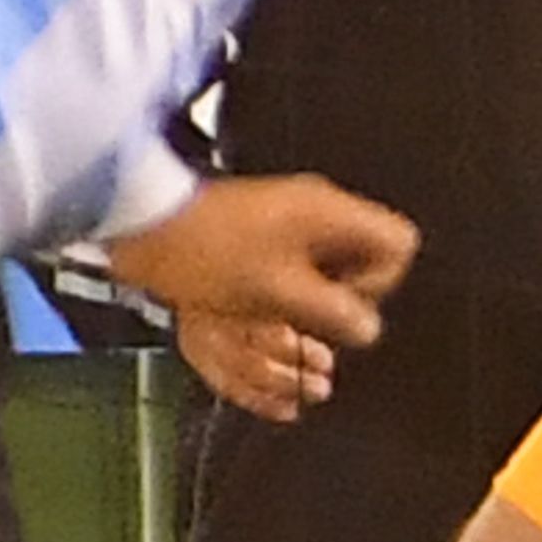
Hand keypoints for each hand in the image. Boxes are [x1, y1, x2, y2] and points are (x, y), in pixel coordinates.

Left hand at [105, 174, 420, 414]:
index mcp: (329, 215)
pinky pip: (297, 267)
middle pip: (366, 258)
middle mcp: (315, 212)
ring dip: (317, 299)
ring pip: (331, 267)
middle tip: (312, 316)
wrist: (144, 226)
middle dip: (346, 296)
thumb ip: (334, 312)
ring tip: (289, 320)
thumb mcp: (281, 292)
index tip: (340, 303)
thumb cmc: (211, 255)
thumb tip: (368, 328)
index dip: (380, 283)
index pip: (397, 244)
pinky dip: (291, 293)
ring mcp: (288, 221)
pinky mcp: (262, 233)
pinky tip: (270, 312)